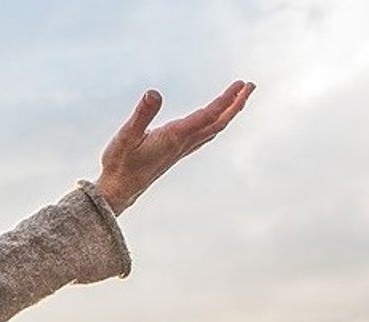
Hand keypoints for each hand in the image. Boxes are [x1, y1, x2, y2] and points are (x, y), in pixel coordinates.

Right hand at [95, 80, 254, 214]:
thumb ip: (142, 115)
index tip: (241, 84)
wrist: (118, 191)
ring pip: (213, 130)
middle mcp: (183, 144)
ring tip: (238, 99)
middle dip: (236, 104)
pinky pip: (204, 137)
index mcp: (174, 137)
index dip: (226, 99)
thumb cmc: (120, 164)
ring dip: (228, 113)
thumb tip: (154, 93)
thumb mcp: (126, 136)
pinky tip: (214, 122)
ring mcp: (181, 150)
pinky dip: (215, 125)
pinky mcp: (175, 154)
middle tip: (250, 86)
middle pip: (218, 123)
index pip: (207, 115)